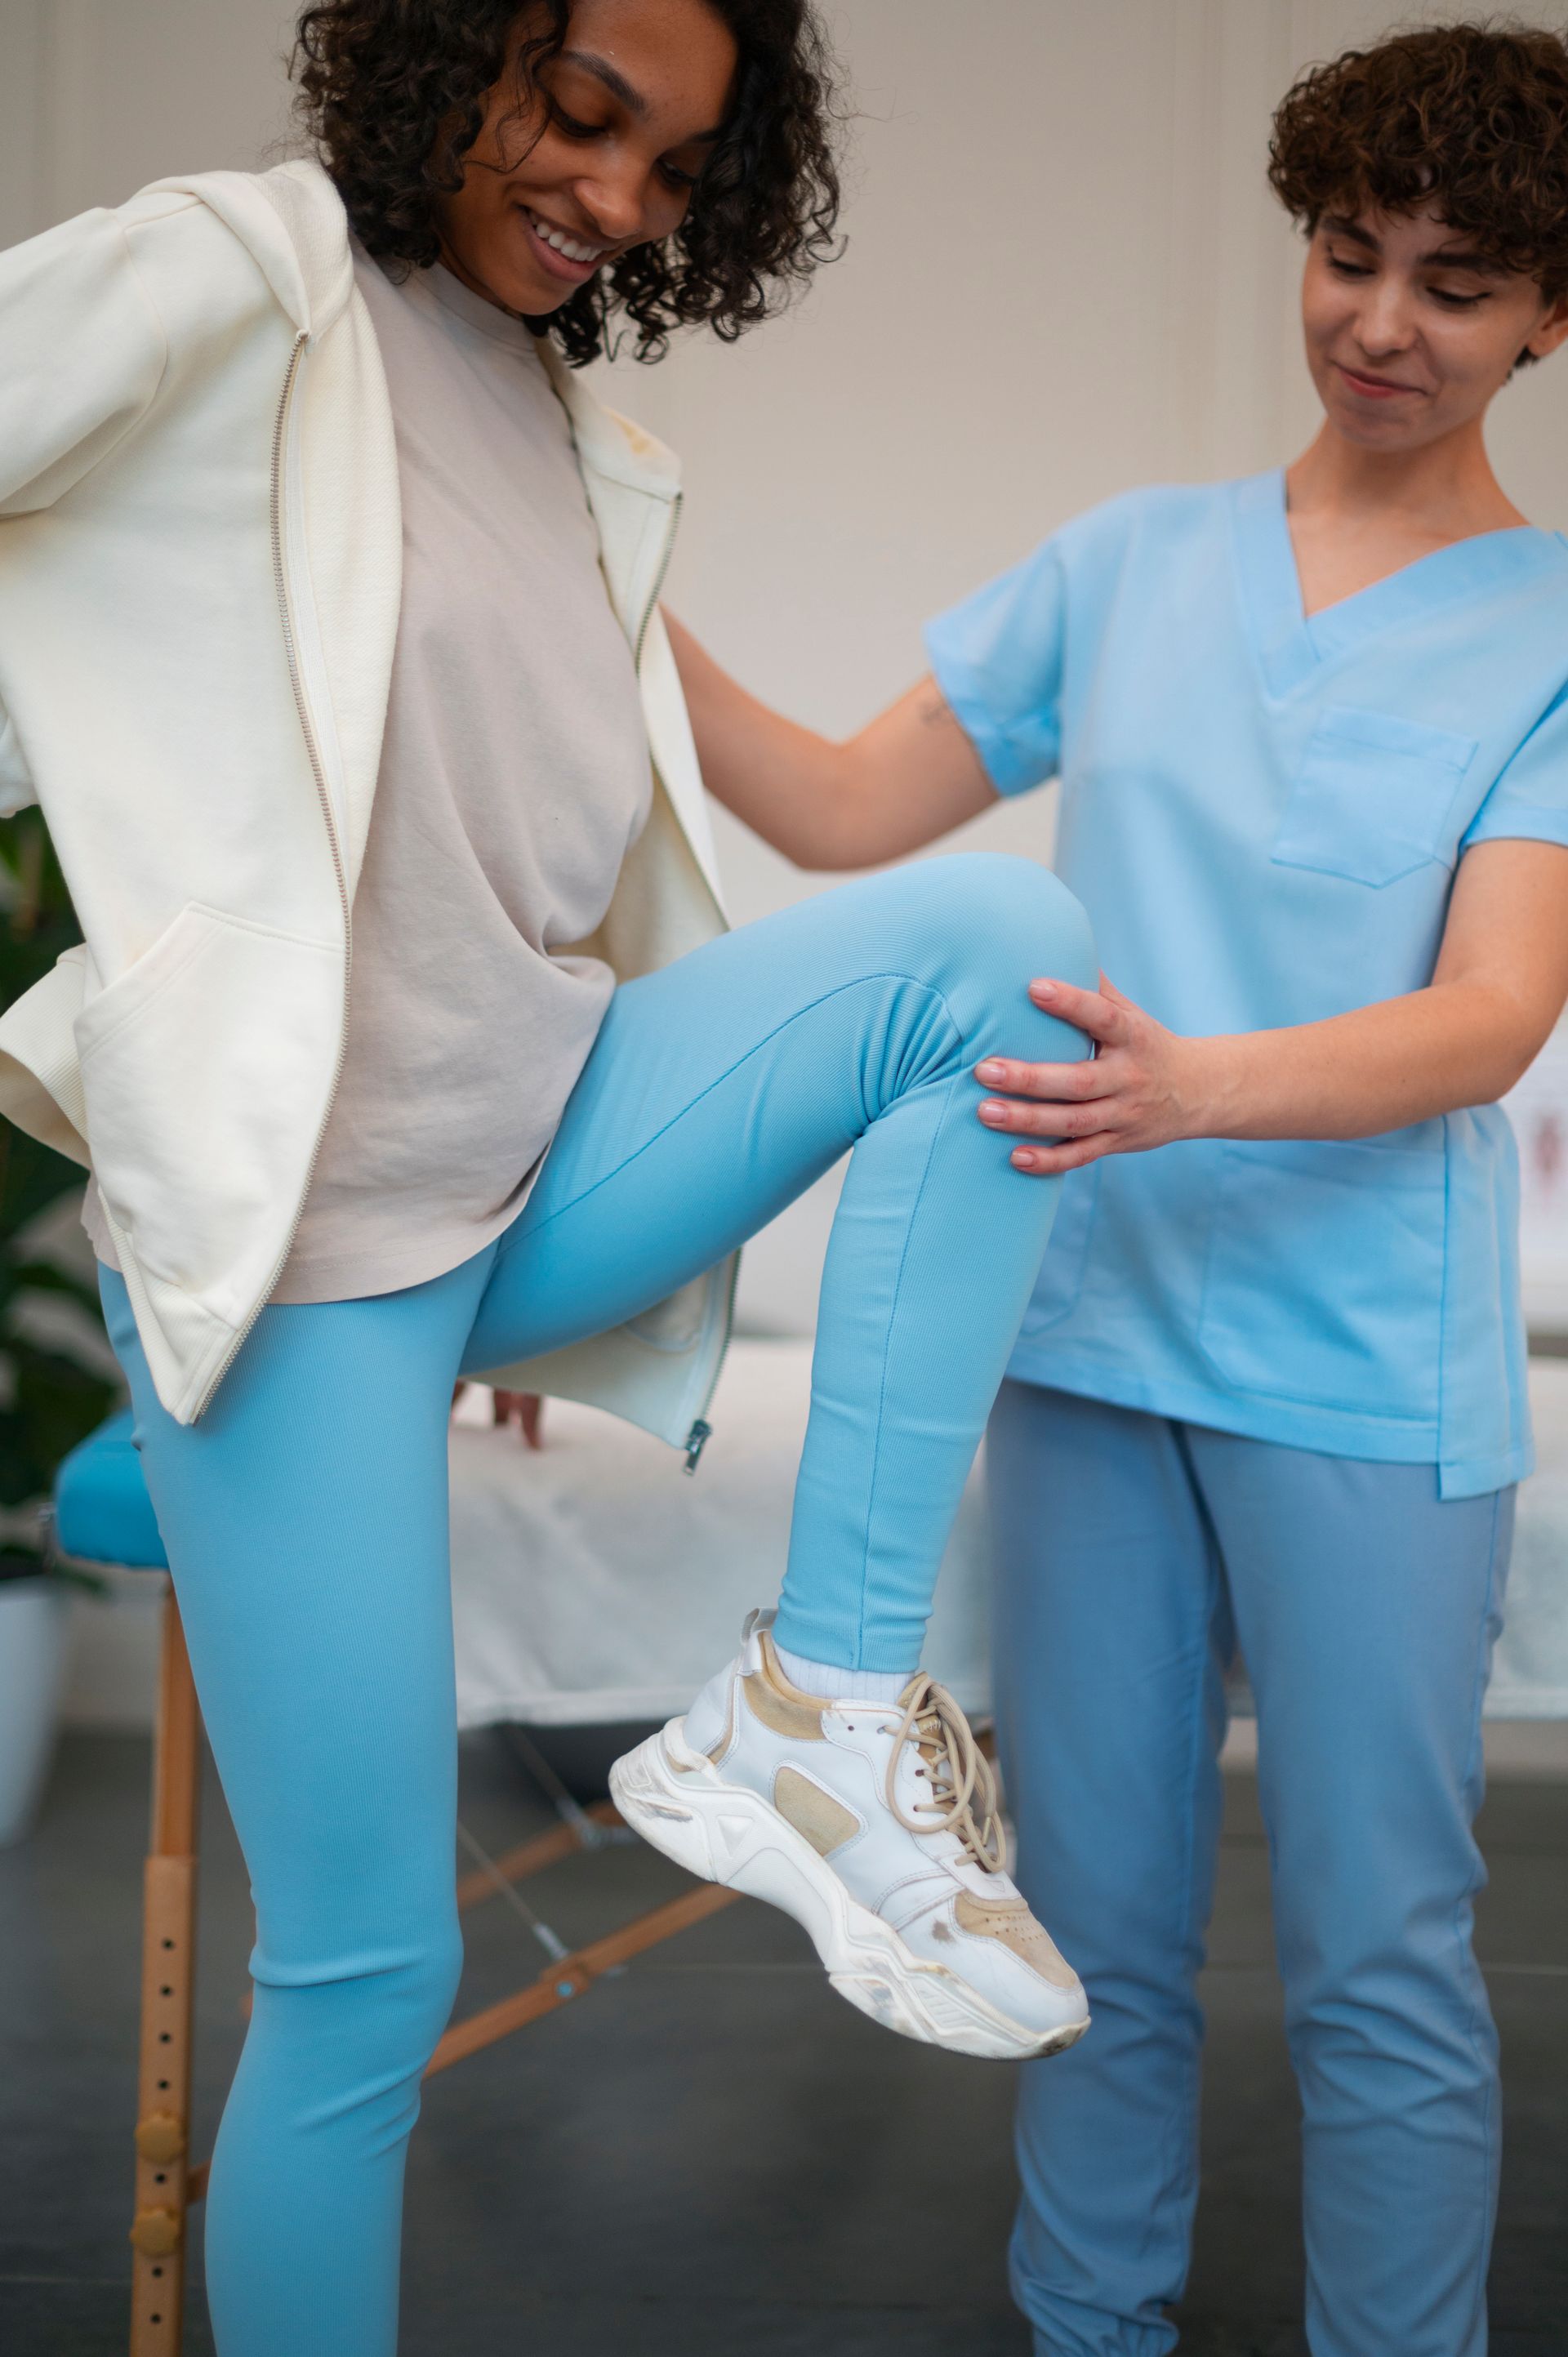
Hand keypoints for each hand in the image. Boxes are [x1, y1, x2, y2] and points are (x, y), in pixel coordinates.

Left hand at [975, 974, 1212, 1174]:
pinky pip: (1081, 1156)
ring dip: (1028, 1121)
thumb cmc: (1145, 1042)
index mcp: (1132, 1037)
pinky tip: (1015, 1157)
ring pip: (1074, 1123)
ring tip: (984, 1112)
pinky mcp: (1117, 1142)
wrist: (1197, 1092)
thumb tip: (1053, 938)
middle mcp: (1129, 1078)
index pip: (1103, 1017)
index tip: (1033, 987)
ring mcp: (1123, 1114)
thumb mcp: (1129, 1011)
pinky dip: (1050, 1161)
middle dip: (1030, 1079)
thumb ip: (1093, 986)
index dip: (1071, 1003)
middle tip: (984, 1070)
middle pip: (1077, 1082)